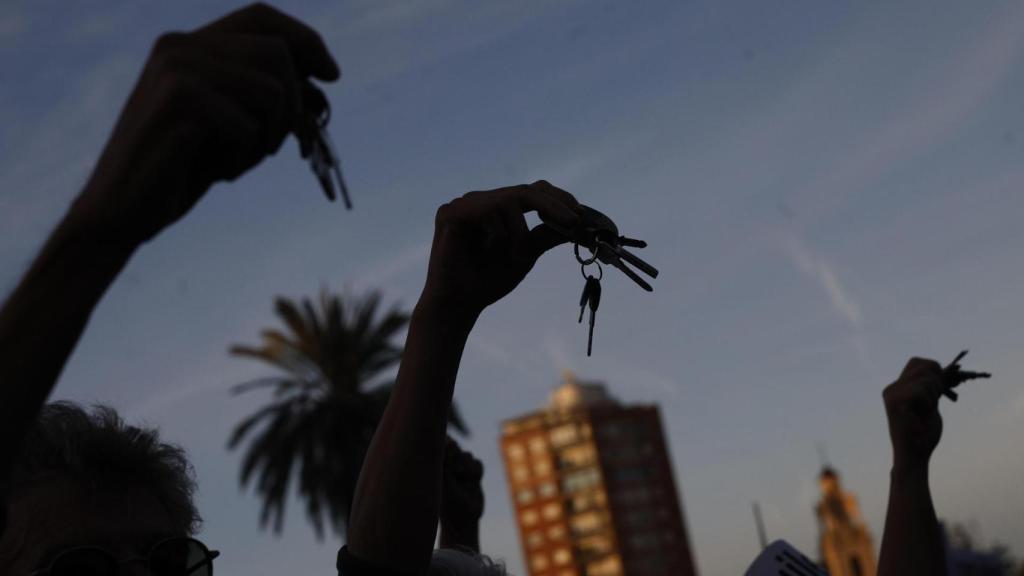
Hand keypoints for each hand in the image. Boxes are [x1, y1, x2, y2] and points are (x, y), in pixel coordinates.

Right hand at [69, 3, 339, 245]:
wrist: (123, 212)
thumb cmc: (184, 170)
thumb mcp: (237, 126)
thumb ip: (271, 96)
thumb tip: (325, 78)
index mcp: (190, 43)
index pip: (262, 17)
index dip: (306, 41)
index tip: (332, 76)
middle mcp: (180, 45)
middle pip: (277, 53)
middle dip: (292, 106)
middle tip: (270, 148)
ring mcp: (176, 69)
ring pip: (271, 90)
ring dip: (267, 137)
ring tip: (235, 161)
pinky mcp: (177, 102)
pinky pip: (247, 126)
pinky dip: (242, 158)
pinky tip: (213, 172)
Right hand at [422, 181, 579, 318]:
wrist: (459, 305)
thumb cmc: (488, 281)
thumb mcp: (525, 254)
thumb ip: (545, 236)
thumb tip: (576, 224)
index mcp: (496, 208)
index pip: (531, 191)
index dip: (557, 198)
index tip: (580, 214)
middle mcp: (480, 200)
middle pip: (525, 190)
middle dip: (552, 206)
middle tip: (573, 221)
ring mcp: (464, 204)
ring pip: (509, 202)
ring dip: (519, 234)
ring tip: (514, 259)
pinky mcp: (450, 212)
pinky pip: (488, 212)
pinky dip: (497, 236)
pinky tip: (486, 254)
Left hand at [440, 439, 484, 549]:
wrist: (465, 520)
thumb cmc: (449, 503)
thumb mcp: (446, 482)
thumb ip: (447, 461)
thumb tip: (451, 441)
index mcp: (434, 467)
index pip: (439, 446)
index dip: (447, 446)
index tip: (450, 452)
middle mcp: (446, 467)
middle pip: (455, 447)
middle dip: (459, 457)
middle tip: (458, 471)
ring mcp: (459, 470)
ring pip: (468, 455)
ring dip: (469, 467)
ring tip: (466, 481)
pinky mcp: (472, 474)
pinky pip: (477, 462)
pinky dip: (477, 471)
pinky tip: (474, 481)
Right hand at [883, 357, 944, 468]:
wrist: (913, 458)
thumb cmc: (923, 437)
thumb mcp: (929, 406)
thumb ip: (929, 390)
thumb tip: (939, 371)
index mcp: (897, 388)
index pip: (919, 362)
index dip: (935, 373)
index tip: (938, 395)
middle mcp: (891, 388)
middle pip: (924, 364)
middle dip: (938, 382)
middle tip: (932, 405)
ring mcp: (892, 393)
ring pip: (926, 376)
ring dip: (934, 395)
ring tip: (925, 412)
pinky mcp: (895, 400)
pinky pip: (923, 389)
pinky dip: (929, 402)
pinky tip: (921, 416)